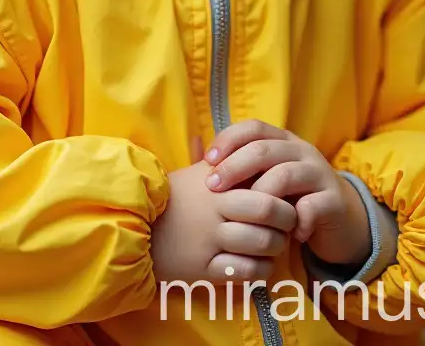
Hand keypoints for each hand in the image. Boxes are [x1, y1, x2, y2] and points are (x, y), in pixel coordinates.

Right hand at [150, 159, 297, 283]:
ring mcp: (210, 241)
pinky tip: (259, 265)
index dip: (283, 197)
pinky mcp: (204, 269)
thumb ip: (227, 163)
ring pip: (262, 244)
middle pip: (268, 212)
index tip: (286, 200)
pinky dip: (261, 270)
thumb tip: (257, 150)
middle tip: (288, 224)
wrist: (136, 226)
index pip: (265, 188)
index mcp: (217, 185)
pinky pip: (246, 272)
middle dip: (287, 220)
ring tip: (274, 244)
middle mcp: (215, 211)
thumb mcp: (197, 174)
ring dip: (276, 246)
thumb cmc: (174, 197)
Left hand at [204, 120, 371, 267]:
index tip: (207, 161)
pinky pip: (312, 206)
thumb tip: (198, 160)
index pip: (253, 127)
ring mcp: (319, 173)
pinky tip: (286, 236)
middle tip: (213, 187)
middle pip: (264, 149)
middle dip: (234, 167)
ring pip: (286, 175)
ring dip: (262, 196)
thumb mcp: (268, 178)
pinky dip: (295, 221)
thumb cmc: (292, 197)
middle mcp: (301, 151)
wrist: (340, 218)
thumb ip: (243, 170)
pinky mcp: (333, 200)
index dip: (228, 139)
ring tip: (247, 216)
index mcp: (283, 140)